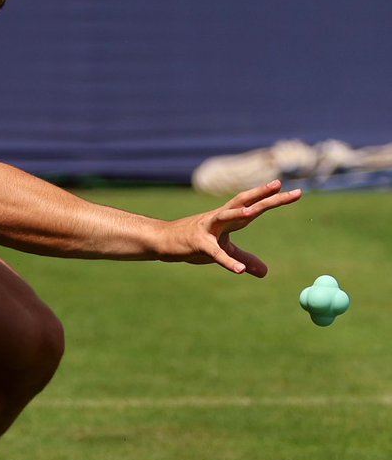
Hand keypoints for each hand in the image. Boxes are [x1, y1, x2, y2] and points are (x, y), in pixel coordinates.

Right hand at [162, 180, 301, 276]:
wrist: (164, 241)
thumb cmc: (195, 242)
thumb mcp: (224, 251)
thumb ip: (245, 259)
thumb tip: (265, 272)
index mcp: (229, 218)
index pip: (254, 205)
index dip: (272, 198)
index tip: (295, 192)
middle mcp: (220, 218)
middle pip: (244, 203)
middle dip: (262, 195)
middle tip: (281, 186)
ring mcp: (208, 229)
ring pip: (225, 217)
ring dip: (238, 213)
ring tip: (255, 211)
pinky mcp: (198, 244)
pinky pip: (214, 253)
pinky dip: (227, 261)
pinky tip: (239, 270)